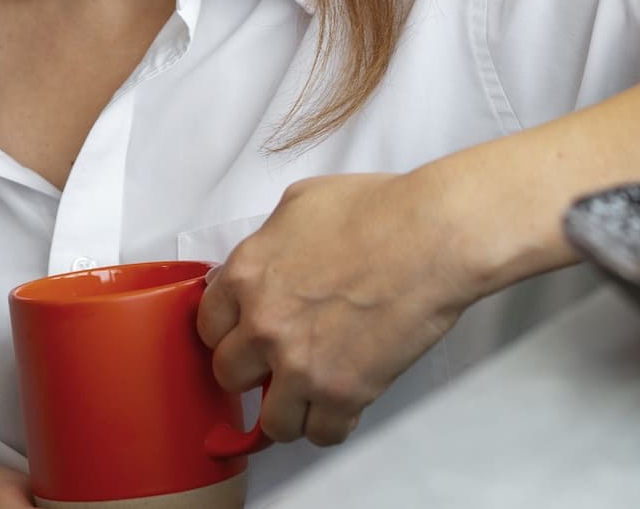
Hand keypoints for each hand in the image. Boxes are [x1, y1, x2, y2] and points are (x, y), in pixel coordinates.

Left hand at [195, 169, 480, 447]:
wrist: (432, 238)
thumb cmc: (376, 210)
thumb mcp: (300, 204)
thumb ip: (267, 241)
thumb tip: (261, 263)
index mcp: (246, 276)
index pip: (207, 326)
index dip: (227, 332)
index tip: (241, 337)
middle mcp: (263, 325)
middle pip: (228, 375)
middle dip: (250, 371)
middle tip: (273, 364)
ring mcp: (300, 365)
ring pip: (271, 421)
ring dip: (286, 411)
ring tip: (305, 397)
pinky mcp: (343, 392)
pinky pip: (321, 435)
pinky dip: (329, 426)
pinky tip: (339, 407)